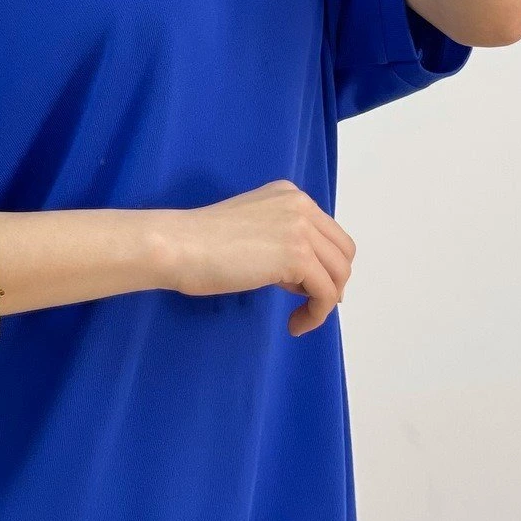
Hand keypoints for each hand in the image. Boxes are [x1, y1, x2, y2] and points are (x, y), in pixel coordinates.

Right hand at [161, 179, 355, 337]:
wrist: (178, 245)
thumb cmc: (199, 243)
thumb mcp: (251, 229)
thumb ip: (280, 240)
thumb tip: (307, 275)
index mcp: (289, 195)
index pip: (328, 233)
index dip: (323, 265)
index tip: (305, 289)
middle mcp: (301, 205)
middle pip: (343, 252)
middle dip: (332, 282)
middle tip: (307, 304)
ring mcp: (301, 228)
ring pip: (339, 274)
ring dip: (324, 302)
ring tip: (298, 318)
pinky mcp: (297, 256)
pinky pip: (326, 294)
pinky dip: (316, 316)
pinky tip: (294, 325)